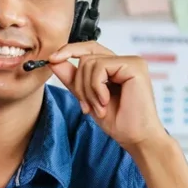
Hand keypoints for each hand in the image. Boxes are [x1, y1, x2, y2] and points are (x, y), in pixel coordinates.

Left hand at [48, 41, 166, 150]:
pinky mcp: (134, 66)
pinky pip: (100, 68)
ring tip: (99, 107)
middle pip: (85, 57)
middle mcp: (123, 61)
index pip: (88, 49)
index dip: (69, 51)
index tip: (51, 60)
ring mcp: (130, 61)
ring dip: (88, 90)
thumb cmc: (117, 121)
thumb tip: (54, 61)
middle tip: (87, 106)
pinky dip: (96, 88)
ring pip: (90, 63)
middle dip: (79, 84)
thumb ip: (73, 78)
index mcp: (114, 66)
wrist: (135, 137)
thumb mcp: (87, 97)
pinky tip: (106, 102)